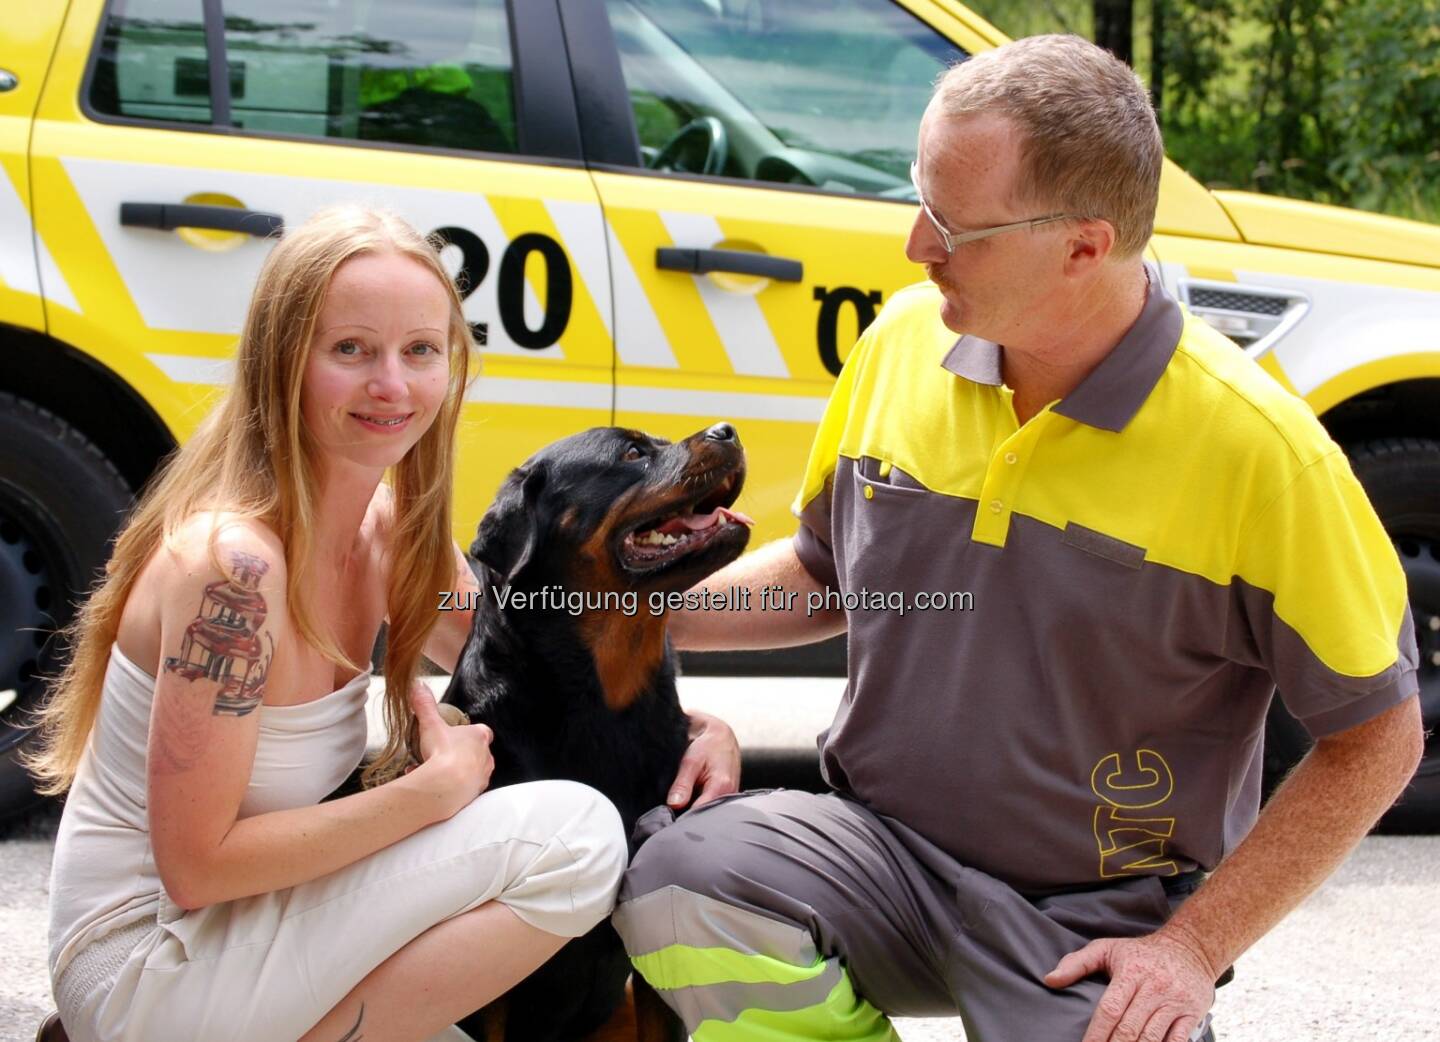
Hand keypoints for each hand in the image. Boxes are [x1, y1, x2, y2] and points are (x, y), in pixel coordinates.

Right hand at [409, 682, 493, 816]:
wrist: (445, 786)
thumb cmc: (443, 753)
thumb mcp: (430, 725)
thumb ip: (425, 705)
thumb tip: (418, 686)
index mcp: (479, 737)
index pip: (481, 731)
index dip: (467, 733)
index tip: (453, 735)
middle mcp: (486, 756)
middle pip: (474, 752)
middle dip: (457, 754)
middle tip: (438, 754)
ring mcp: (482, 776)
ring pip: (468, 771)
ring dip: (451, 771)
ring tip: (431, 770)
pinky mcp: (475, 793)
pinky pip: (462, 788)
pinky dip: (448, 786)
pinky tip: (430, 785)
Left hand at [667, 710, 740, 809]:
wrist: (722, 736)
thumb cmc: (708, 745)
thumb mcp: (691, 761)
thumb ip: (682, 784)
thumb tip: (673, 805)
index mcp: (722, 786)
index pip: (700, 813)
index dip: (683, 818)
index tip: (668, 818)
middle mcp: (729, 795)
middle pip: (706, 817)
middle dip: (688, 816)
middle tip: (671, 811)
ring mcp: (729, 798)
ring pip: (708, 813)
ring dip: (694, 811)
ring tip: (681, 803)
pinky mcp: (726, 798)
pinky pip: (711, 807)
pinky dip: (700, 805)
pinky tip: (690, 800)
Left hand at [1044, 928, 1215, 1041]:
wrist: (1191, 947)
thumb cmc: (1142, 952)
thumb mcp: (1107, 949)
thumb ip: (1076, 963)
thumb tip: (1049, 980)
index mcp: (1130, 972)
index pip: (1109, 1010)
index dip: (1096, 1035)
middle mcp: (1154, 987)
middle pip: (1129, 1029)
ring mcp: (1174, 1002)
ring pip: (1151, 1038)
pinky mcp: (1192, 1014)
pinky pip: (1177, 1041)